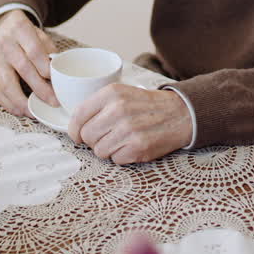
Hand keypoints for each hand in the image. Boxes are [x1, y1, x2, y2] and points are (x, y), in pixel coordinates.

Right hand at [0, 9, 56, 115]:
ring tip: (35, 112)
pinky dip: (7, 104)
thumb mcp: (40, 35)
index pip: (33, 50)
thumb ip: (49, 52)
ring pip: (6, 84)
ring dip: (21, 101)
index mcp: (21, 31)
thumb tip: (59, 74)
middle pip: (22, 68)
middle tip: (53, 101)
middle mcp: (6, 46)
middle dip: (39, 88)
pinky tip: (20, 111)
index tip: (56, 81)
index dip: (44, 67)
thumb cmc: (26, 35)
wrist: (3, 27)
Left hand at [67, 85, 192, 163]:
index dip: (74, 129)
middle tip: (106, 136)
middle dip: (93, 140)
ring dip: (108, 149)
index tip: (77, 135)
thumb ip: (98, 105)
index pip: (78, 115)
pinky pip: (116, 160)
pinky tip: (132, 146)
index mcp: (111, 93)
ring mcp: (128, 130)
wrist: (179, 113)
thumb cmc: (147, 106)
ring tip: (122, 140)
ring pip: (99, 151)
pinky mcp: (138, 147)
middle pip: (87, 136)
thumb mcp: (122, 93)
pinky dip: (122, 156)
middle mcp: (118, 110)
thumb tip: (75, 126)